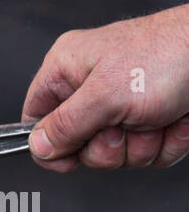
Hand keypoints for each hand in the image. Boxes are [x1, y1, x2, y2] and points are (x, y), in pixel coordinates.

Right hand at [22, 4, 188, 170]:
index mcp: (68, 69)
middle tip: (127, 124)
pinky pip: (150, 152)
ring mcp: (127, 105)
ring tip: (161, 115)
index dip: (49, 144)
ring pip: (117, 155)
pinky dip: (169, 142)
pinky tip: (179, 118)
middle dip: (110, 146)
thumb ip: (65, 125)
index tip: (70, 156)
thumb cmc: (170, 55)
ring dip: (143, 145)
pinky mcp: (156, 118)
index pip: (36, 119)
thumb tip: (36, 147)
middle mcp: (94, 87)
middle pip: (79, 146)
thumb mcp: (106, 95)